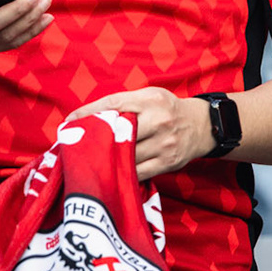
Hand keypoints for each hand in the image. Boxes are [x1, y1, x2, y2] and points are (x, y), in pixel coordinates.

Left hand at [68, 86, 215, 179]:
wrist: (202, 126)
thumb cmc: (168, 110)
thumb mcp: (150, 97)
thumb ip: (125, 104)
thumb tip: (89, 118)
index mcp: (150, 99)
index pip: (114, 104)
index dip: (89, 112)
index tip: (69, 121)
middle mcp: (158, 120)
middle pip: (118, 132)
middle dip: (95, 140)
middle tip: (74, 147)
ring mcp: (164, 143)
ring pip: (126, 155)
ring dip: (106, 160)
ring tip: (88, 162)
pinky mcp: (167, 162)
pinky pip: (138, 172)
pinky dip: (122, 174)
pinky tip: (111, 174)